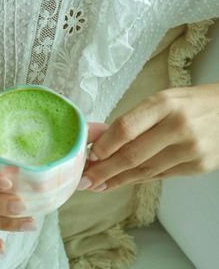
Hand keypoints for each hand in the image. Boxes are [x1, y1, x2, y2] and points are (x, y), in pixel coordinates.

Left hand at [77, 83, 218, 192]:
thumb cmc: (187, 103)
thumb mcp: (159, 100)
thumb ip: (130, 119)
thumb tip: (96, 138)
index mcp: (164, 104)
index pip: (126, 128)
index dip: (104, 145)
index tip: (88, 155)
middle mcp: (179, 127)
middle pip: (133, 155)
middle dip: (104, 170)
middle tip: (84, 180)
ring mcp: (191, 150)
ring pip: (145, 170)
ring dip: (117, 180)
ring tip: (96, 184)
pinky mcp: (199, 167)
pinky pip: (160, 176)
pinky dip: (137, 179)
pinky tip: (120, 181)